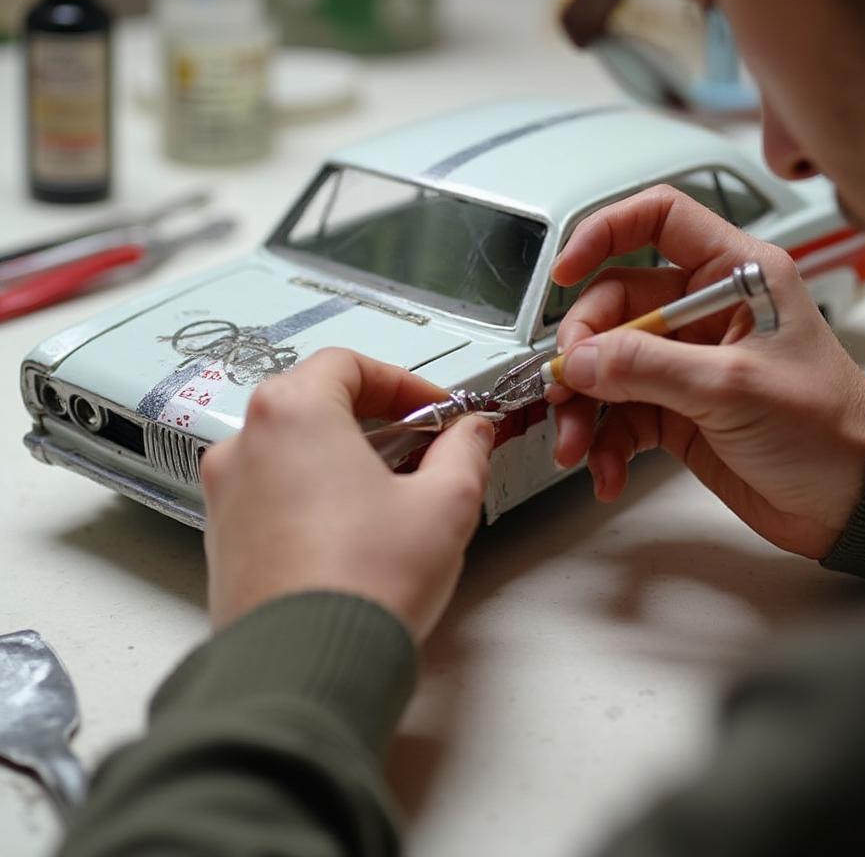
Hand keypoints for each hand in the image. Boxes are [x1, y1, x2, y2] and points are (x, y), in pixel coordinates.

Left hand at [200, 349, 493, 639]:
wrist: (305, 668)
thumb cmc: (365, 582)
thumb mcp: (445, 504)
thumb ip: (464, 451)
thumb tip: (471, 433)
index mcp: (293, 413)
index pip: (348, 364)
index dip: (402, 381)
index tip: (435, 410)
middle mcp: (246, 444)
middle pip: (316, 401)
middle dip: (377, 418)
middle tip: (421, 447)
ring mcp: (227, 493)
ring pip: (293, 447)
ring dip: (345, 456)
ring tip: (393, 495)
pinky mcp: (224, 538)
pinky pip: (274, 490)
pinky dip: (315, 492)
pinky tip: (356, 531)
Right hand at [550, 185, 864, 559]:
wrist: (855, 499)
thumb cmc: (830, 428)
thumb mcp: (733, 386)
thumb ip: (648, 367)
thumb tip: (580, 359)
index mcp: (735, 275)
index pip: (660, 220)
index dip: (605, 232)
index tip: (566, 270)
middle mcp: (706, 311)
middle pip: (617, 304)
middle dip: (584, 349)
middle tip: (569, 385)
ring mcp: (688, 362)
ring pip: (609, 365)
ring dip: (586, 406)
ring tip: (577, 443)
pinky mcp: (678, 409)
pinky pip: (621, 414)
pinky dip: (606, 442)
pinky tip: (607, 471)